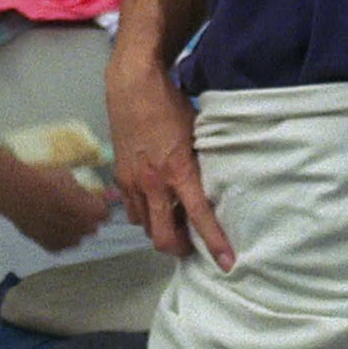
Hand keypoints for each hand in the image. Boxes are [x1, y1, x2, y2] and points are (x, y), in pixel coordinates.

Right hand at [7, 164, 114, 251]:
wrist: (18, 193)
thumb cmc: (44, 181)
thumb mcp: (69, 178)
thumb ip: (84, 191)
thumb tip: (97, 194)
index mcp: (90, 211)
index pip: (105, 214)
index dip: (99, 207)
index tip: (92, 202)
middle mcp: (82, 229)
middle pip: (92, 228)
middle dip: (86, 220)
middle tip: (73, 208)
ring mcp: (67, 240)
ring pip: (77, 239)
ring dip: (72, 230)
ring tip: (57, 216)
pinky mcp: (51, 247)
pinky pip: (61, 245)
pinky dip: (58, 237)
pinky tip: (48, 225)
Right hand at [105, 55, 233, 269]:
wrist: (132, 84)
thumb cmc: (171, 104)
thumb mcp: (197, 134)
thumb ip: (201, 165)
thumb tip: (212, 187)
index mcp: (178, 171)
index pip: (200, 217)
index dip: (215, 244)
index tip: (227, 263)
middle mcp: (153, 184)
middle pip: (162, 238)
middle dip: (179, 248)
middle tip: (191, 243)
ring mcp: (132, 182)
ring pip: (145, 227)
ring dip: (160, 228)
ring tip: (173, 217)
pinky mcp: (119, 176)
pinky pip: (131, 209)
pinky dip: (144, 212)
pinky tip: (154, 200)